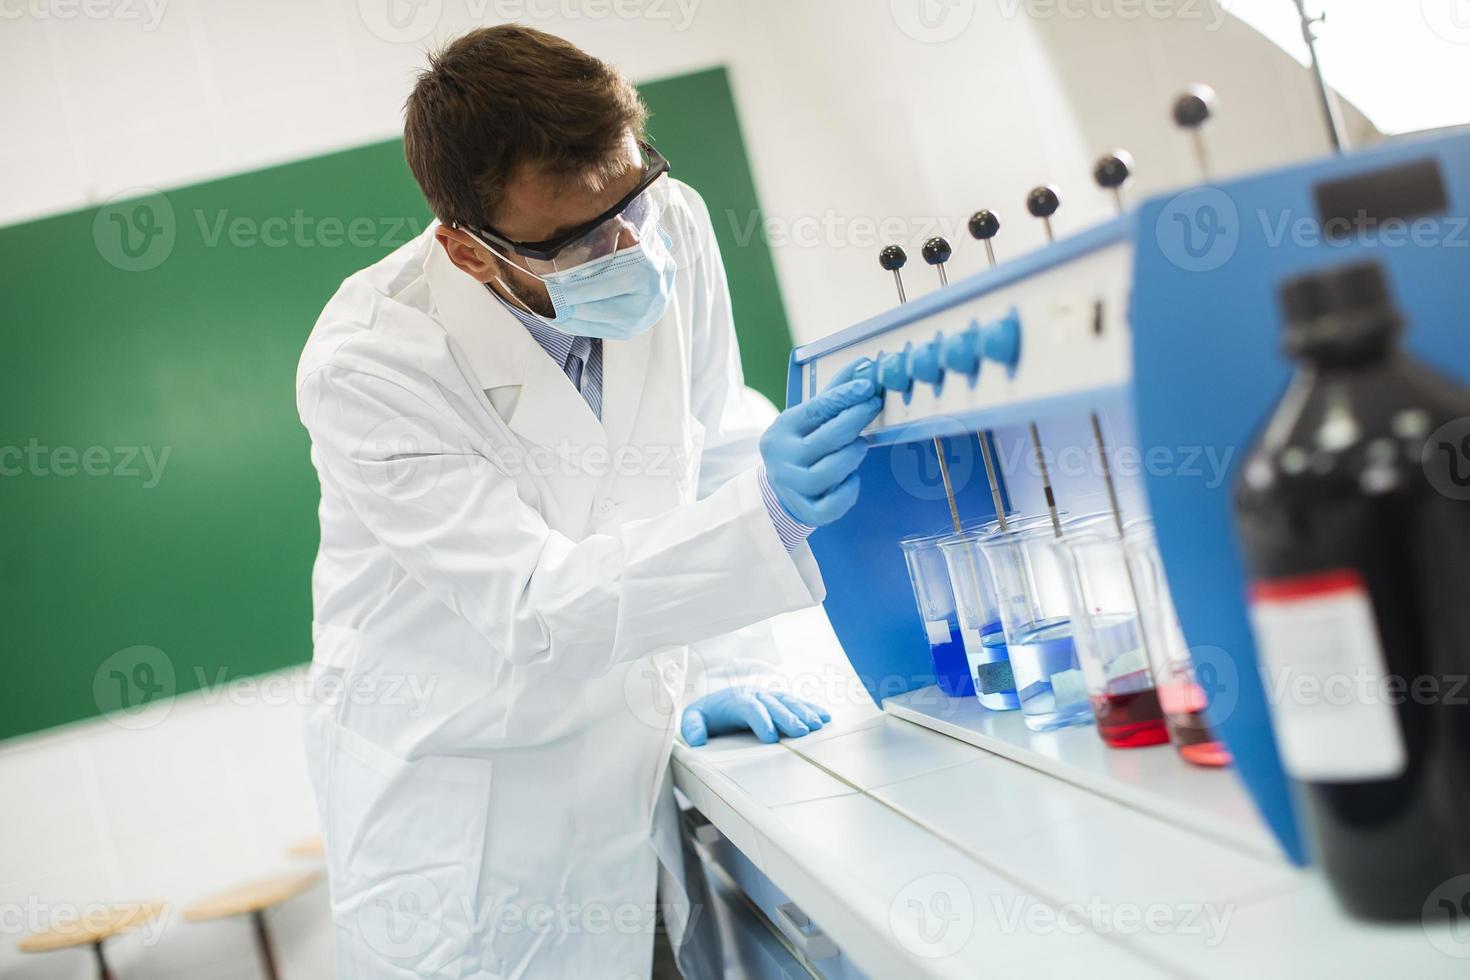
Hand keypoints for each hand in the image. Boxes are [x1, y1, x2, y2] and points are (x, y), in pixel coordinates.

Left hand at [680, 687, 831, 746]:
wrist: (715, 699)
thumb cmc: (708, 713)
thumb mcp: (694, 719)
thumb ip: (692, 727)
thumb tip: (696, 740)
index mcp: (736, 700)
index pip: (751, 708)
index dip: (762, 721)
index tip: (771, 737)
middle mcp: (756, 695)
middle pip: (774, 704)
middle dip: (788, 717)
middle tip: (801, 732)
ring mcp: (770, 696)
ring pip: (789, 701)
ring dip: (804, 712)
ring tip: (817, 724)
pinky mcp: (779, 700)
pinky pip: (797, 702)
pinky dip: (811, 708)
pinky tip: (824, 717)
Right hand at [759, 359, 881, 525]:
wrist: (778, 489)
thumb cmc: (801, 446)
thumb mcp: (809, 418)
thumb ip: (835, 393)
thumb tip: (864, 364)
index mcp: (782, 430)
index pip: (815, 410)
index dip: (843, 397)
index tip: (867, 387)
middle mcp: (782, 458)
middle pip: (827, 439)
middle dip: (855, 421)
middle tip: (872, 407)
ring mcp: (792, 486)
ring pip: (829, 472)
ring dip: (852, 456)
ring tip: (860, 446)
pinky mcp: (804, 510)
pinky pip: (832, 505)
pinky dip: (848, 491)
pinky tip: (852, 478)